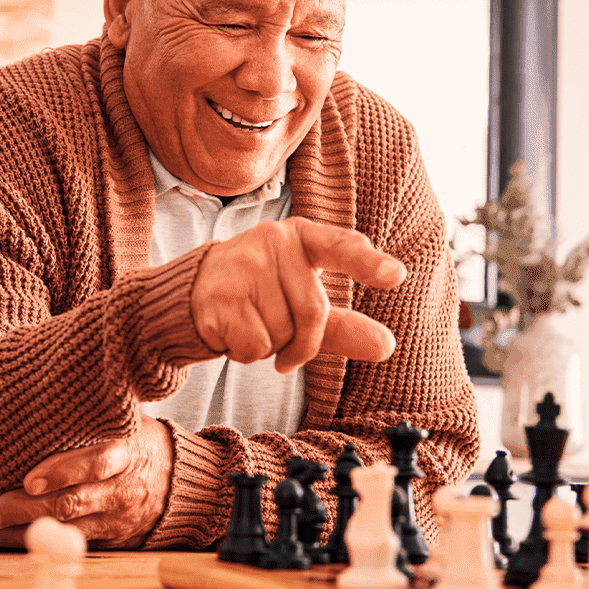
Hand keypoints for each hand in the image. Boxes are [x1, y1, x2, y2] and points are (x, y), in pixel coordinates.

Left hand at [0, 413, 172, 548]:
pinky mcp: (111, 540)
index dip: (64, 471)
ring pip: (66, 529)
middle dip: (26, 509)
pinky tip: (1, 541)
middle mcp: (122, 489)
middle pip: (72, 502)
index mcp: (127, 452)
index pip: (97, 463)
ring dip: (21, 532)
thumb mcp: (127, 420)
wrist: (182, 481)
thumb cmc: (138, 440)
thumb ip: (95, 415)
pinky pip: (69, 545)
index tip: (29, 479)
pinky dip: (35, 544)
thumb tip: (44, 388)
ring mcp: (116, 519)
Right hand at [192, 217, 406, 371]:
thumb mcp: (303, 308)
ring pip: (281, 334)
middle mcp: (272, 240)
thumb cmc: (258, 298)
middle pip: (313, 313)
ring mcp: (242, 265)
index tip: (397, 276)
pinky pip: (255, 346)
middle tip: (282, 347)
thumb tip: (388, 346)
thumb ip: (345, 326)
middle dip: (302, 345)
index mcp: (301, 236)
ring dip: (269, 347)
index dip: (369, 263)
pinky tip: (231, 332)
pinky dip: (246, 353)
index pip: (341, 246)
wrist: (191, 297)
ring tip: (248, 324)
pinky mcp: (219, 295)